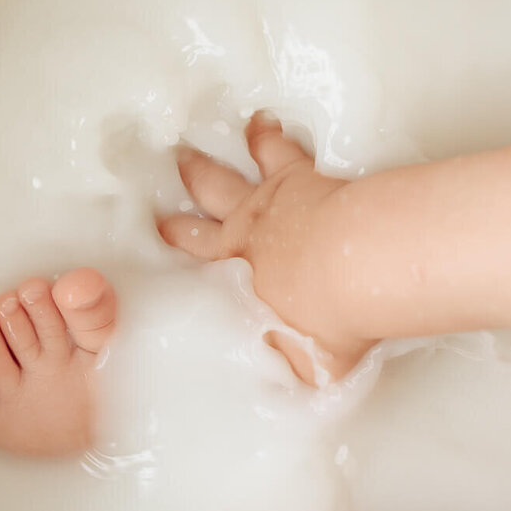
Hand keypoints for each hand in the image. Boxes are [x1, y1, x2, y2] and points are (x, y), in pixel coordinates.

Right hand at [158, 112, 371, 381]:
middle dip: (176, 211)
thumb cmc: (326, 323)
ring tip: (185, 150)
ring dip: (204, 166)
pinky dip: (267, 134)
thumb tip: (282, 390)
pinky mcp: (297, 177)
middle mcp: (238, 238)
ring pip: (224, 179)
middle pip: (197, 220)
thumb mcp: (303, 364)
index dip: (175, 256)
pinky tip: (263, 120)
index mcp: (231, 280)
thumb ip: (287, 368)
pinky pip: (277, 149)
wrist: (354, 269)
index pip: (195, 269)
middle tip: (157, 195)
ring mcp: (264, 203)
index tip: (155, 240)